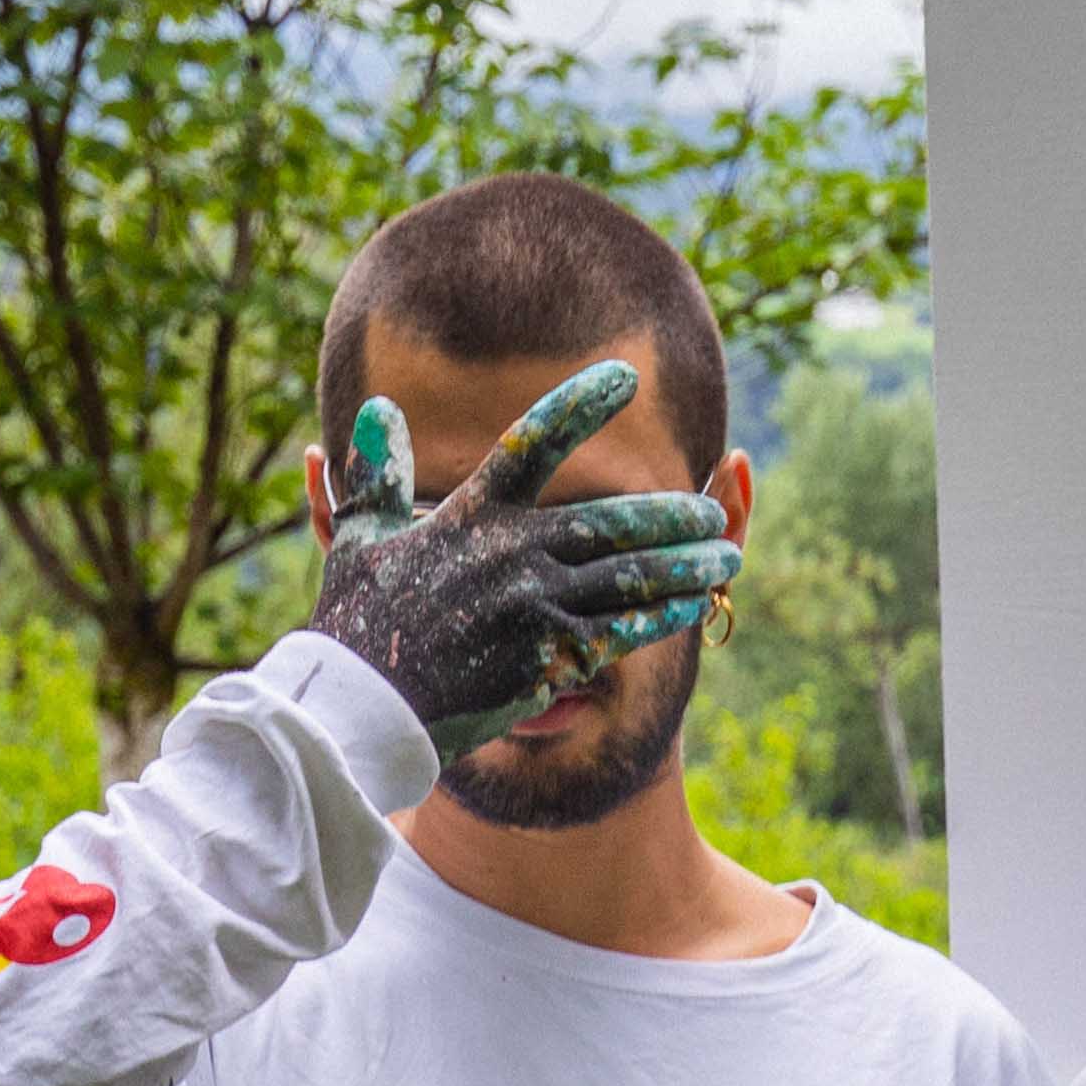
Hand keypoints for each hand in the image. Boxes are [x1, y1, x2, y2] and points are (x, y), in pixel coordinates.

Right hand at [312, 362, 738, 762]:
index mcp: (470, 514)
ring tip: (727, 557)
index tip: (625, 378)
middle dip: (672, 515)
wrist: (362, 707)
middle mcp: (511, 552)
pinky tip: (699, 603)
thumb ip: (378, 472)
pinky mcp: (551, 656)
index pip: (534, 443)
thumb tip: (378, 408)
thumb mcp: (359, 537)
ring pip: (632, 575)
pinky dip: (666, 613)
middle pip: (613, 520)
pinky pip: (626, 629)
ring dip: (687, 564)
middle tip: (712, 511)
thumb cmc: (359, 622)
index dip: (580, 405)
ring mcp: (535, 604)